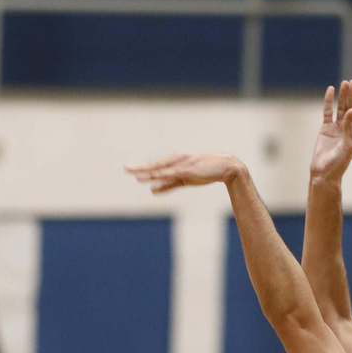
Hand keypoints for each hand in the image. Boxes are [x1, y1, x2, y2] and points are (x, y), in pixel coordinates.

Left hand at [126, 153, 245, 193]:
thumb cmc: (205, 171)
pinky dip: (163, 174)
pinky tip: (154, 177)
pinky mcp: (189, 170)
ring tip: (136, 174)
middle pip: (154, 165)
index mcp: (174, 162)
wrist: (226, 167)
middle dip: (140, 167)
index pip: (154, 165)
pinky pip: (173, 173)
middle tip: (125, 167)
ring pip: (162, 168)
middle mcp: (176, 161)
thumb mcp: (184, 179)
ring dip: (149, 171)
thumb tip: (152, 190)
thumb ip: (168, 184)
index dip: (142, 167)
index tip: (129, 169)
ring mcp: (182, 165)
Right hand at [309, 80, 351, 182]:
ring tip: (345, 83)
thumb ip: (349, 128)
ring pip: (341, 107)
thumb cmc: (339, 162)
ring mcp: (337, 127)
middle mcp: (349, 128)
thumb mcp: (348, 145)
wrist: (323, 172)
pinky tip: (331, 91)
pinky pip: (328, 111)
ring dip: (343, 96)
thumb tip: (351, 110)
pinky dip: (329, 101)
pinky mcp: (326, 128)